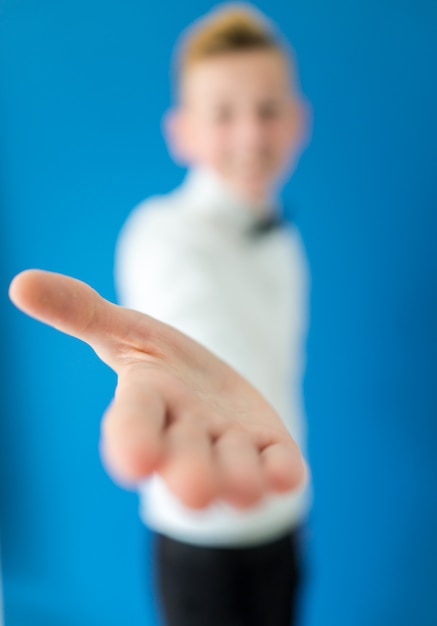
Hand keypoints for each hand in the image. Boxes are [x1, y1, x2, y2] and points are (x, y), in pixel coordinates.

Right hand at [9, 270, 306, 509]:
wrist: (211, 384)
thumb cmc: (161, 362)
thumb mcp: (126, 329)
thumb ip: (80, 311)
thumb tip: (20, 284)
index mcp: (146, 404)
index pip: (133, 423)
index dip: (132, 441)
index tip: (134, 462)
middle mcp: (185, 435)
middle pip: (185, 457)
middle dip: (189, 473)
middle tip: (193, 491)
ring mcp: (229, 446)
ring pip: (234, 469)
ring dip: (240, 478)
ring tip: (248, 487)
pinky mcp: (267, 448)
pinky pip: (276, 465)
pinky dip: (281, 471)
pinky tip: (287, 472)